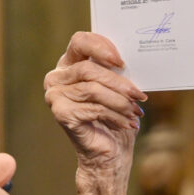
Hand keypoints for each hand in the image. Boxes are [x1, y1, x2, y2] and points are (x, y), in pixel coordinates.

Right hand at [44, 31, 145, 188]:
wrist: (108, 153)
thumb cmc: (114, 116)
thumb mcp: (118, 88)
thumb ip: (116, 70)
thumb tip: (128, 60)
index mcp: (69, 64)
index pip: (79, 41)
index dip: (100, 46)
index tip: (122, 61)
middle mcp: (57, 77)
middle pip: (88, 69)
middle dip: (118, 82)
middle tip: (138, 94)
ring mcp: (55, 96)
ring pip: (92, 89)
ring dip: (119, 101)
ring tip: (135, 111)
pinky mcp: (61, 114)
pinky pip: (93, 108)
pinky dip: (116, 116)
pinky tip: (128, 123)